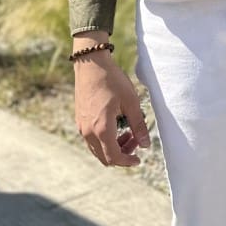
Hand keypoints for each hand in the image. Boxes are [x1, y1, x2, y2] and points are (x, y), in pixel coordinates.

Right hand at [73, 51, 150, 167]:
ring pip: (97, 149)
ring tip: (128, 132)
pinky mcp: (80, 121)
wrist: (91, 64)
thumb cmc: (112, 80)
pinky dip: (105, 140)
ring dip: (113, 147)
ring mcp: (82, 127)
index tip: (139, 159)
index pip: (114, 157)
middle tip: (136, 141)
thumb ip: (139, 125)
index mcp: (102, 129)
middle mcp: (88, 132)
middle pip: (105, 157)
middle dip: (122, 154)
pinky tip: (116, 125)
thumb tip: (146, 145)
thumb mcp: (131, 102)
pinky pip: (92, 140)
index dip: (128, 161)